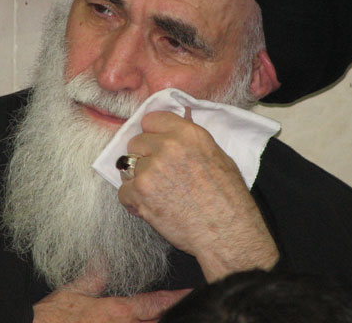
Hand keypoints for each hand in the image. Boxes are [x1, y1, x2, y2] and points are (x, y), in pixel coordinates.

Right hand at [33, 271, 189, 322]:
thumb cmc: (52, 318)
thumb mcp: (72, 292)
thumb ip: (93, 276)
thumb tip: (104, 257)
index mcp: (117, 313)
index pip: (154, 304)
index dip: (175, 298)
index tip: (191, 293)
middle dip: (174, 316)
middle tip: (191, 308)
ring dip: (161, 322)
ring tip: (175, 315)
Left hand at [117, 107, 278, 281]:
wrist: (227, 232)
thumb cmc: (228, 198)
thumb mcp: (217, 157)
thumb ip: (189, 142)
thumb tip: (172, 133)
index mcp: (188, 134)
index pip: (151, 119)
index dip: (152, 134)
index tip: (155, 144)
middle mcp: (167, 146)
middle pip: (136, 142)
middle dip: (143, 157)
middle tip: (158, 175)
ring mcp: (151, 168)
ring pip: (127, 167)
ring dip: (138, 180)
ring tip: (158, 194)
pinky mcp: (140, 191)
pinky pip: (123, 191)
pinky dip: (133, 201)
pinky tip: (151, 207)